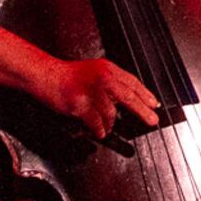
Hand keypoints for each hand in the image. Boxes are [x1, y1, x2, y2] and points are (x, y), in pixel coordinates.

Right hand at [45, 55, 159, 140]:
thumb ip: (111, 81)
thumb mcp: (95, 71)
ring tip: (108, 127)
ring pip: (111, 113)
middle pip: (127, 96)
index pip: (132, 82)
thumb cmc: (68, 76)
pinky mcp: (80, 104)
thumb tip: (128, 99)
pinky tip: (100, 131)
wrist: (46, 75)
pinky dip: (100, 129)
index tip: (153, 104)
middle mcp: (101, 77)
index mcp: (107, 68)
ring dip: (111, 124)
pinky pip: (96, 122)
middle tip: (152, 120)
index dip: (145, 94)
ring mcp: (91, 91)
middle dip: (142, 110)